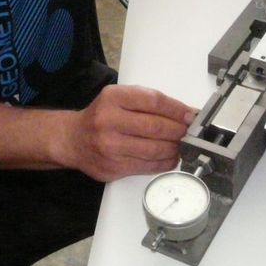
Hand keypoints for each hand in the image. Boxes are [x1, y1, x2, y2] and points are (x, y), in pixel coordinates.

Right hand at [63, 85, 196, 181]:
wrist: (73, 139)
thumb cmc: (102, 116)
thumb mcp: (120, 98)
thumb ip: (149, 102)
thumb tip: (185, 114)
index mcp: (113, 98)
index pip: (153, 101)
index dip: (177, 109)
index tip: (191, 116)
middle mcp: (109, 121)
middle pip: (156, 127)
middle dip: (179, 131)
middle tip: (190, 133)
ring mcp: (110, 147)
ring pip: (154, 149)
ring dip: (175, 148)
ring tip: (182, 145)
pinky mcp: (113, 167)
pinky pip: (148, 167)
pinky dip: (165, 162)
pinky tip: (170, 157)